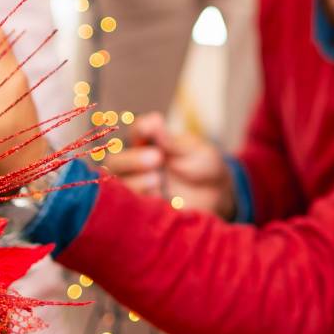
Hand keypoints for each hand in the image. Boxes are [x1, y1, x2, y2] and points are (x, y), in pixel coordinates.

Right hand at [101, 113, 235, 217]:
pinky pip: (129, 211)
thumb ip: (171, 141)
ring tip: (157, 179)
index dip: (140, 129)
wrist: (218, 196)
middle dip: (131, 160)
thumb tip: (153, 120)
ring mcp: (137, 190)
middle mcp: (135, 166)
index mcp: (147, 144)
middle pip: (115, 162)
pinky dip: (140, 204)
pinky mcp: (142, 212)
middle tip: (157, 158)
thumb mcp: (193, 150)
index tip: (153, 126)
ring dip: (135, 182)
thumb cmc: (203, 166)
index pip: (134, 133)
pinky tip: (157, 199)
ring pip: (118, 188)